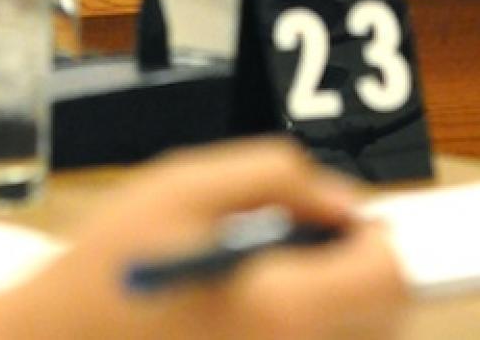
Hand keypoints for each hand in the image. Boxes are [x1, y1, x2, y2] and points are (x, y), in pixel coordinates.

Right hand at [0, 139, 404, 339]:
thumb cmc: (110, 268)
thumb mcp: (186, 184)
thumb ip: (276, 174)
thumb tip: (340, 198)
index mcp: (281, 308)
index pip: (387, 276)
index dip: (373, 233)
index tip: (338, 215)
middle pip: (379, 312)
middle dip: (350, 263)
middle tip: (296, 235)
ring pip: (350, 334)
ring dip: (328, 295)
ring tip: (260, 271)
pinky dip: (300, 323)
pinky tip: (245, 304)